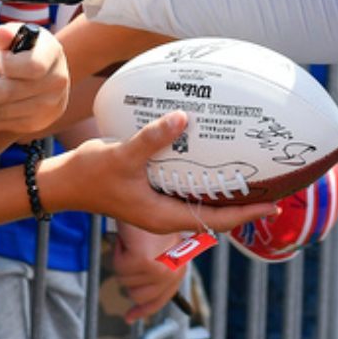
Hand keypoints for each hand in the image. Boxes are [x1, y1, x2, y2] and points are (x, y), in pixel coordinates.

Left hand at [0, 23, 70, 134]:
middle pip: (5, 95)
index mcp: (51, 58)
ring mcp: (43, 110)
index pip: (30, 66)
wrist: (54, 74)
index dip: (8, 64)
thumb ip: (10, 33)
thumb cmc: (32, 49)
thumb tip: (0, 34)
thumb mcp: (25, 33)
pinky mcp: (30, 125)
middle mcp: (52, 87)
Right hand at [37, 113, 277, 232]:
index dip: (247, 213)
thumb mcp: (124, 155)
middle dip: (243, 204)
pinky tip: (209, 160)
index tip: (274, 205)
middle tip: (272, 188)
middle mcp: (165, 214)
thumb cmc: (91, 175)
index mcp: (164, 216)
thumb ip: (153, 139)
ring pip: (200, 202)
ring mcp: (158, 204)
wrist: (64, 182)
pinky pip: (185, 188)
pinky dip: (202, 179)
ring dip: (224, 192)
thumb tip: (183, 119)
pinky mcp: (151, 192)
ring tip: (250, 176)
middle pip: (214, 213)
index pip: (217, 219)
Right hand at [113, 224, 190, 320]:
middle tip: (131, 254)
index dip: (143, 310)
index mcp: (179, 268)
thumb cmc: (148, 220)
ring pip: (126, 282)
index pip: (160, 300)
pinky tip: (128, 239)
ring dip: (123, 261)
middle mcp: (174, 272)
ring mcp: (160, 268)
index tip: (130, 317)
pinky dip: (118, 251)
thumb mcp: (156, 248)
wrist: (144, 193)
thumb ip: (153, 274)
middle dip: (129, 278)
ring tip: (133, 242)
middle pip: (138, 296)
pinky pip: (119, 268)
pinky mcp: (144, 261)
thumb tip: (136, 304)